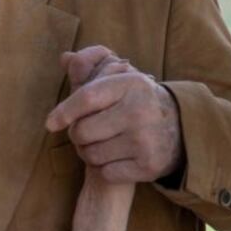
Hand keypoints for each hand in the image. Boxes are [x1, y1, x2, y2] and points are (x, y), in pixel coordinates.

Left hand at [46, 46, 183, 183]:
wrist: (181, 129)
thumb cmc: (136, 101)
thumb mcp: (119, 78)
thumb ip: (89, 67)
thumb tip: (65, 58)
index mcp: (131, 84)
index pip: (87, 98)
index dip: (64, 111)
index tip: (50, 123)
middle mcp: (140, 110)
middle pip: (82, 131)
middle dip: (77, 135)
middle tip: (89, 132)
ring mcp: (146, 139)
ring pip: (91, 154)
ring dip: (89, 153)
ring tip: (104, 143)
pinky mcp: (149, 165)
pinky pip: (106, 173)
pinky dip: (106, 169)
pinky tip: (118, 158)